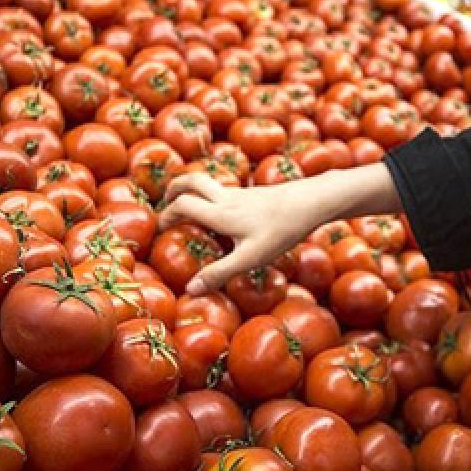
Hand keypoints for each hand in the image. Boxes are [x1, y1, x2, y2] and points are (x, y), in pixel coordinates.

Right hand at [158, 164, 402, 295]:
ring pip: (210, 182)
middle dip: (175, 187)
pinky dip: (215, 196)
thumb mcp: (250, 258)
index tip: (159, 228)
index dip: (166, 215)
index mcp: (219, 213)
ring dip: (195, 190)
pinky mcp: (255, 193)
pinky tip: (225, 214)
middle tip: (166, 201)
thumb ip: (219, 274)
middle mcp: (226, 197)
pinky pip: (226, 190)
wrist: (311, 202)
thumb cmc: (280, 231)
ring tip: (191, 207)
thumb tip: (191, 290)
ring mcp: (242, 193)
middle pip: (192, 179)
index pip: (182, 205)